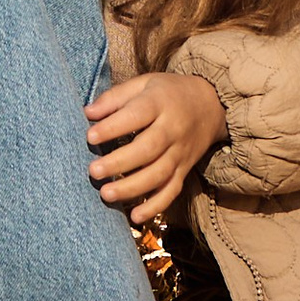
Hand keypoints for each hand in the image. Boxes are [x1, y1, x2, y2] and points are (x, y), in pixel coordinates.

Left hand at [85, 70, 225, 228]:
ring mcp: (180, 152)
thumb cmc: (168, 93)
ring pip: (159, 174)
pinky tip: (134, 216)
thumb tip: (88, 113)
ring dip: (132, 188)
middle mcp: (172, 129)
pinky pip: (172, 191)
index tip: (89, 137)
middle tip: (93, 171)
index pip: (137, 115)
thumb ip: (115, 97)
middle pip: (148, 149)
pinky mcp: (185, 170)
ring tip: (106, 194)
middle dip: (119, 162)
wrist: (211, 105)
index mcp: (160, 102)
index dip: (113, 127)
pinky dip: (155, 206)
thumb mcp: (144, 83)